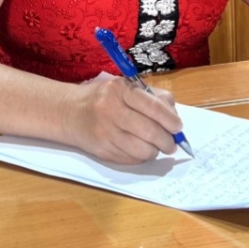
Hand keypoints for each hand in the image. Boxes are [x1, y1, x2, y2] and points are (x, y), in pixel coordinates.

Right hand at [62, 75, 183, 164]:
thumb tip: (174, 117)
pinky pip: (131, 160)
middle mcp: (111, 109)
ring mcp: (105, 132)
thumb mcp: (125, 88)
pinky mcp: (102, 151)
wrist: (70, 112)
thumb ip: (152, 98)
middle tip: (171, 143)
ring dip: (155, 151)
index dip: (170, 120)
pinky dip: (141, 157)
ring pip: (142, 150)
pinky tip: (138, 149)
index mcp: (120, 89)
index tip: (178, 127)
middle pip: (150, 131)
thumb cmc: (104, 98)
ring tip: (155, 146)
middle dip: (167, 141)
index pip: (152, 107)